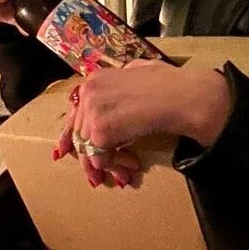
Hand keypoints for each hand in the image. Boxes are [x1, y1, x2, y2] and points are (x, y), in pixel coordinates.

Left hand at [53, 61, 232, 187]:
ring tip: (129, 171)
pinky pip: (100, 158)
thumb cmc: (172, 85)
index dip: (70, 135)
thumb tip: (115, 96)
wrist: (184, 96)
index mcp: (95, 79)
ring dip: (110, 163)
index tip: (64, 153)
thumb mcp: (140, 73)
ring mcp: (92, 111)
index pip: (75, 112)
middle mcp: (88, 92)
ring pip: (90, 148)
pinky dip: (116, 166)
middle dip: (92, 156)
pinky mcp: (100, 131)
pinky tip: (134, 165)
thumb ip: (121, 84)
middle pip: (80, 132)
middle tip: (100, 176)